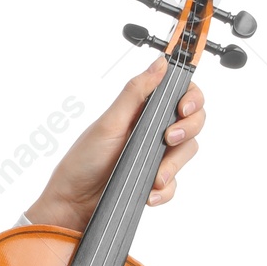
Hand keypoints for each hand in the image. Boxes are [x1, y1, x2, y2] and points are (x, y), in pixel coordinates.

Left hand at [25, 55, 204, 231]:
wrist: (74, 203)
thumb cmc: (84, 160)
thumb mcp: (109, 123)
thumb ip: (135, 93)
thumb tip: (160, 63)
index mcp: (142, 111)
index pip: (180, 94)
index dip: (191, 97)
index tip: (184, 107)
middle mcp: (152, 130)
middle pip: (193, 121)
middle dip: (187, 128)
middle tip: (168, 138)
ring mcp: (155, 155)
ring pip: (187, 152)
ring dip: (174, 164)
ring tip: (155, 176)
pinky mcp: (155, 180)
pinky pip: (175, 183)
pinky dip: (165, 190)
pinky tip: (149, 194)